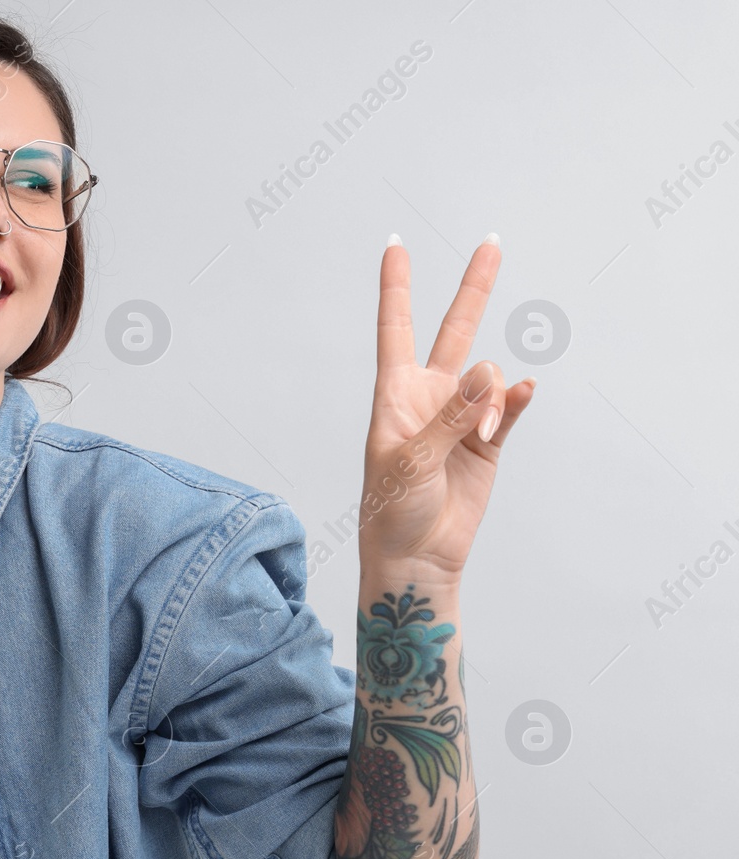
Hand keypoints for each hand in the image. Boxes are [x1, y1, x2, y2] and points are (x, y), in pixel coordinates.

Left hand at [356, 234, 537, 582]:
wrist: (417, 557)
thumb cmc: (393, 511)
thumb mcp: (410, 461)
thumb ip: (450, 418)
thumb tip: (487, 378)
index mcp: (395, 394)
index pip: (396, 327)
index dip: (397, 286)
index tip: (395, 244)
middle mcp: (429, 397)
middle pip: (455, 330)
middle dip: (474, 287)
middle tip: (492, 242)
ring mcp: (462, 417)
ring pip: (491, 377)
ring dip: (495, 397)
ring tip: (484, 431)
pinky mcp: (489, 442)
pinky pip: (512, 406)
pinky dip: (519, 399)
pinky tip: (526, 395)